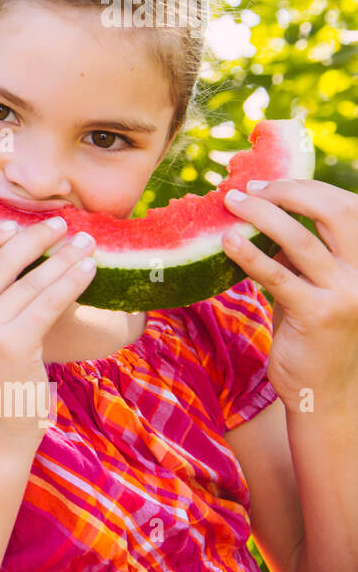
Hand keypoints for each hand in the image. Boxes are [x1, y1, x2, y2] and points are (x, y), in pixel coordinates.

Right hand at [0, 216, 96, 442]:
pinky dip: (72, 281)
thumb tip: (14, 251)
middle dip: (35, 238)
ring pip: (29, 281)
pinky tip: (89, 270)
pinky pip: (48, 302)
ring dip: (63, 257)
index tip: (12, 226)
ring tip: (87, 243)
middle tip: (62, 224)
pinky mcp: (12, 346)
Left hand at [222, 178, 357, 405]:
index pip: (346, 206)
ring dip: (262, 213)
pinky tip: (226, 241)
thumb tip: (260, 214)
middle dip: (287, 191)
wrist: (325, 391)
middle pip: (333, 210)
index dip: (306, 186)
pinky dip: (250, 253)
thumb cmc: (311, 335)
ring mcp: (347, 293)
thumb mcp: (308, 286)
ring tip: (229, 202)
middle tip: (245, 189)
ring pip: (302, 238)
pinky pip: (278, 275)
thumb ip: (296, 255)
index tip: (265, 180)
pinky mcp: (319, 314)